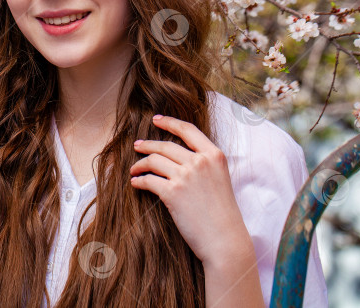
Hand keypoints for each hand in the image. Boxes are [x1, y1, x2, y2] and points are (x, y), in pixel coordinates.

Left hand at [129, 114, 252, 266]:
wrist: (225, 240)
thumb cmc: (223, 214)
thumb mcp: (220, 179)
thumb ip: (204, 164)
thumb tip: (179, 156)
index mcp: (214, 156)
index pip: (188, 130)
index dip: (169, 122)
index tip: (156, 119)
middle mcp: (200, 162)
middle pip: (165, 145)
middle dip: (147, 145)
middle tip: (137, 146)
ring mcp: (186, 176)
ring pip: (154, 161)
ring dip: (140, 164)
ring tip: (134, 169)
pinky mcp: (173, 192)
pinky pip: (148, 180)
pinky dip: (139, 181)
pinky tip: (136, 183)